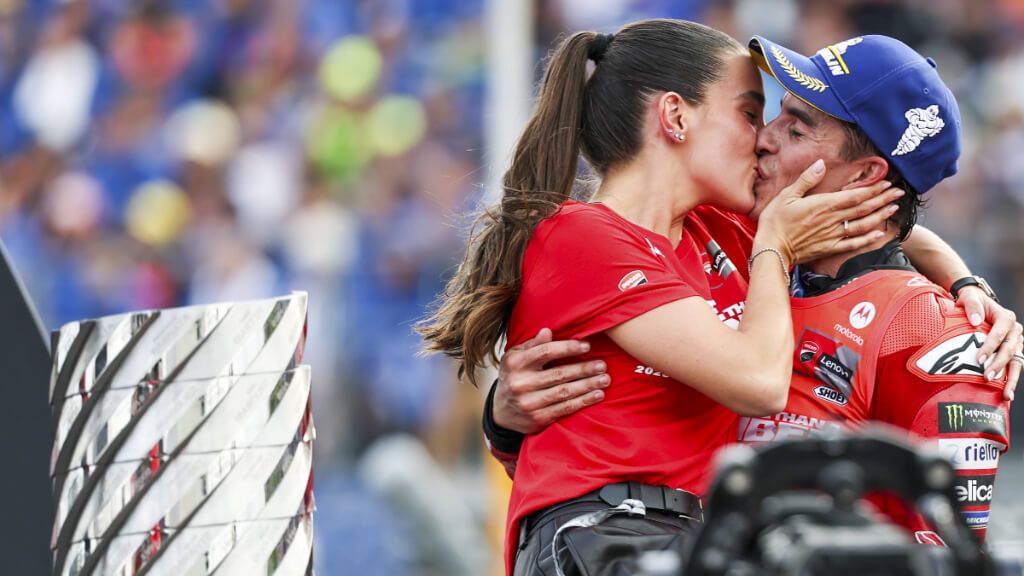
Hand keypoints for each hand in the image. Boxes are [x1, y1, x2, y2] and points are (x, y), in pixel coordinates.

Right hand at [494, 328, 609, 433]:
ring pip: (565, 392)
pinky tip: (597, 395)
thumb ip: (532, 345)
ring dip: (588, 385)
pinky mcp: (537, 418)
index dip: (568, 348)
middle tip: (602, 365)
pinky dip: (583, 401)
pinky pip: (565, 408)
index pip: (546, 352)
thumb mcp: (516, 357)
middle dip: (584, 369)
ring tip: (605, 379)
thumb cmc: (514, 376)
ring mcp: (528, 403)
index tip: (587, 346)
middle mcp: (520, 383)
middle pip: (559, 374)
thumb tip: (548, 331)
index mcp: (515, 363)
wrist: (501, 411)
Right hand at [756, 159, 904, 264]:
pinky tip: (878, 233)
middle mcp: (832, 220)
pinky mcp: (829, 248)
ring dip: (880, 216)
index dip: (873, 189)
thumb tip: (820, 163)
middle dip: (882, 199)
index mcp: (823, 205)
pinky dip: (868, 239)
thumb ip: (806, 180)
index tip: (886, 183)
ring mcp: (832, 236)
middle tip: (899, 192)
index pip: (855, 195)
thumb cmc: (775, 222)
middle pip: (863, 208)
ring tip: (893, 208)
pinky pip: (853, 244)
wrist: (771, 249)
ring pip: (862, 225)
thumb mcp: (786, 195)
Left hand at [957, 286, 1021, 400]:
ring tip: (1006, 395)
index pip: (999, 334)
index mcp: (1006, 318)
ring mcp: (1015, 343)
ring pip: (1016, 362)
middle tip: (986, 377)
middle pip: (1009, 350)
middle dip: (998, 365)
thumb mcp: (969, 297)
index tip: (978, 360)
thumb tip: (976, 321)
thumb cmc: (972, 301)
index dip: (990, 347)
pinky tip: (1007, 394)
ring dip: (1011, 379)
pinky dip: (1011, 380)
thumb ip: (972, 306)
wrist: (976, 303)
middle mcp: (1014, 331)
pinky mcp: (1012, 352)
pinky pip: (1014, 367)